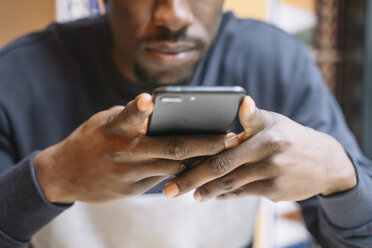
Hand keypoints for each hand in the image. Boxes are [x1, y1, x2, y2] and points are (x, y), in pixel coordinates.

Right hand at [34, 93, 238, 203]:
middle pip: (169, 148)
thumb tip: (164, 112)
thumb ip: (133, 118)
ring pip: (173, 168)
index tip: (152, 99)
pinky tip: (202, 167)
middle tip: (229, 138)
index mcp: (113, 129)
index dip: (140, 108)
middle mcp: (124, 151)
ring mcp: (129, 173)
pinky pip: (164, 180)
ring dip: (200, 161)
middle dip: (203, 143)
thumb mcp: (105, 122)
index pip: (129, 115)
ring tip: (225, 153)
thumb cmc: (90, 140)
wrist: (64, 174)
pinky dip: (183, 172)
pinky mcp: (132, 188)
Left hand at [163, 96, 356, 201]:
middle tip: (170, 190)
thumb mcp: (273, 121)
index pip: (223, 144)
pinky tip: (211, 195)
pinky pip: (243, 194)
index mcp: (264, 132)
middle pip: (221, 168)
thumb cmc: (289, 136)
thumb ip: (251, 117)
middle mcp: (269, 154)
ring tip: (188, 194)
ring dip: (206, 191)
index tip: (175, 159)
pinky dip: (225, 195)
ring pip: (230, 185)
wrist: (326, 162)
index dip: (198, 152)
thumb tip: (239, 101)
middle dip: (192, 180)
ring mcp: (273, 176)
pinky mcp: (276, 193)